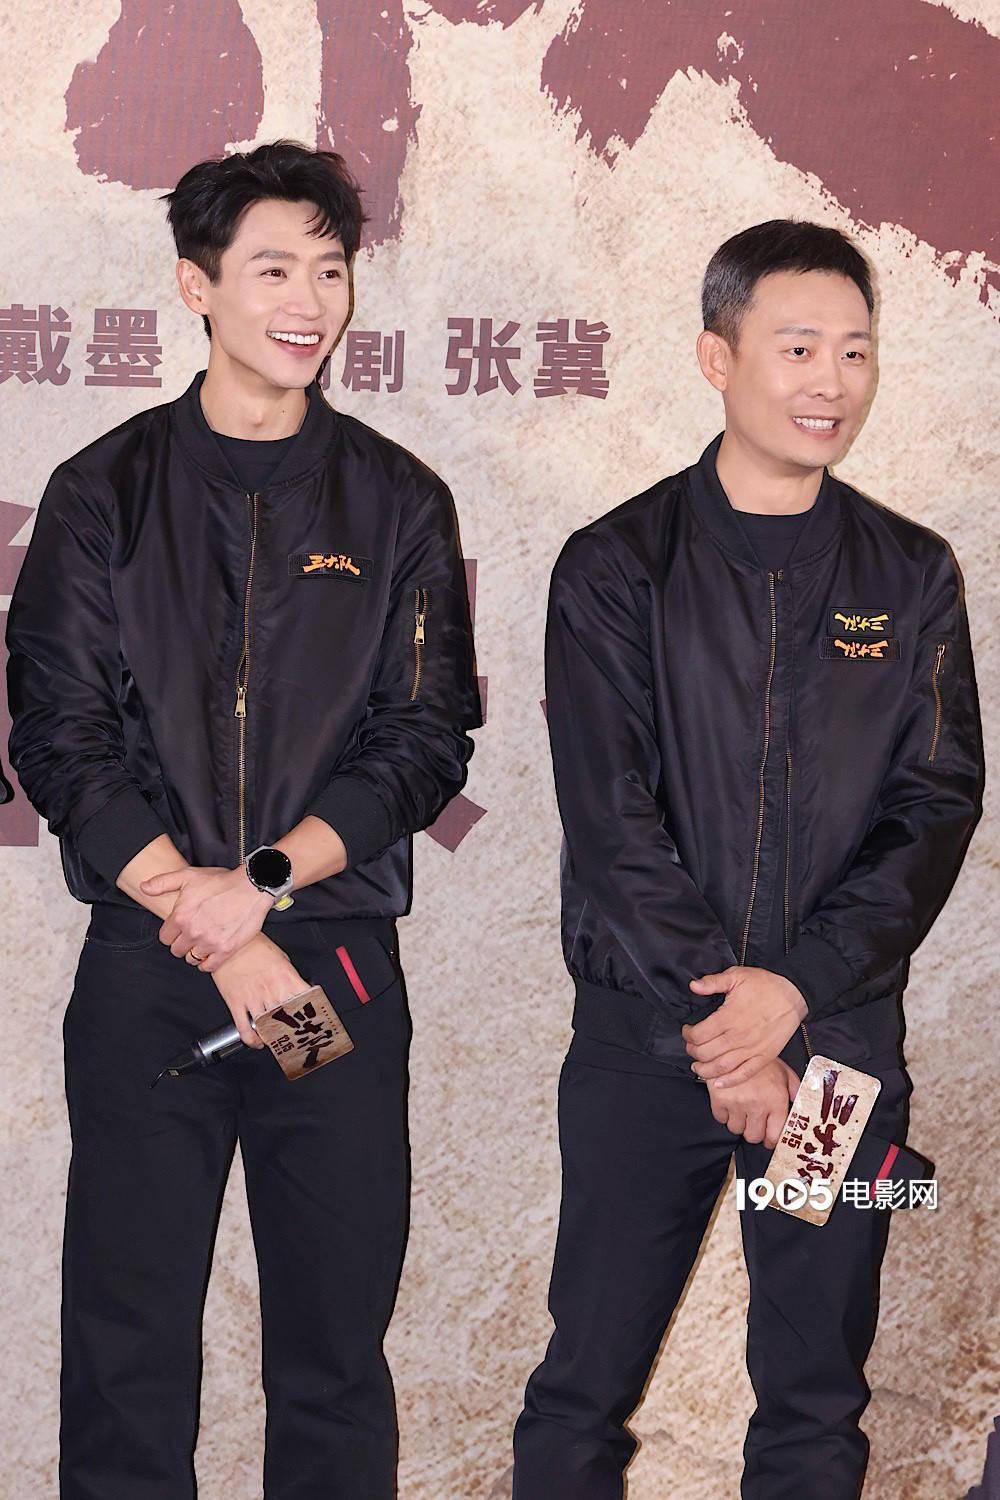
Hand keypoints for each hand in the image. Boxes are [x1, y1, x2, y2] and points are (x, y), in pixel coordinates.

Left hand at [140, 864, 274, 970]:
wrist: (251, 887)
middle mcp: (193, 932)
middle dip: (182, 943)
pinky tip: (211, 952)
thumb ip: (163, 882)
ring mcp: (209, 943)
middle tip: (193, 934)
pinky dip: (208, 962)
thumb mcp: (188, 876)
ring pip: (192, 959)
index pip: (165, 938)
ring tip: (203, 942)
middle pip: (177, 950)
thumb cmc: (221, 881)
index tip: (180, 929)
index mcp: (181, 916)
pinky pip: (208, 967)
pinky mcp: (226, 950)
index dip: (172, 933)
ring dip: (195, 952)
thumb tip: (144, 888)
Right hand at [209, 931, 307, 1047]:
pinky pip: (245, 1028)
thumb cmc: (255, 947)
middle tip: (296, 1036)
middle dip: (294, 1030)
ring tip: (277, 1040)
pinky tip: (257, 1041)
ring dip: (273, 1037)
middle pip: (289, 1019)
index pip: (306, 1000)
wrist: (231, 943)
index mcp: (286, 977)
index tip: (314, 1021)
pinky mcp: (236, 1003)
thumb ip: (289, 976)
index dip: (312, 1013)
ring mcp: (253, 998)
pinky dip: (251, 1039)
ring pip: (267, 1028)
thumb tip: (297, 989)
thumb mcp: (281, 957)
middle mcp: (272, 990)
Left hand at [682, 966, 807, 1087]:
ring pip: (721, 1067)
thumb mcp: (736, 976)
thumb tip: (693, 986)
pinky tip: (718, 1083)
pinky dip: (729, 1081)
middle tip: (691, 1047)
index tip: (687, 1031)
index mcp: (729, 1017)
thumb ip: (713, 982)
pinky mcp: (764, 1057)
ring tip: (697, 1067)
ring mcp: (752, 1049)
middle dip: (693, 1052)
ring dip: (705, 1070)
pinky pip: (744, 1074)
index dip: (688, 1034)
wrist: (793, 994)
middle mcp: (738, 1037)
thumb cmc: (766, 985)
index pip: (699, 1034)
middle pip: (706, 1053)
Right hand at [708, 1058, 799, 1147]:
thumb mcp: (783, 1071)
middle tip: (754, 1122)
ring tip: (741, 1108)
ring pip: (736, 1129)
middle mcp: (757, 1104)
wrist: (733, 1044)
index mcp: (776, 1099)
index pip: (774, 1135)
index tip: (768, 1138)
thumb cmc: (758, 1058)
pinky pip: (720, 1118)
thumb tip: (800, 1106)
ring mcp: (737, 1102)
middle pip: (753, 1137)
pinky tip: (729, 1102)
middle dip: (754, 1131)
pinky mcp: (719, 1098)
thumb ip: (794, 1090)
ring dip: (738, 1122)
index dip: (771, 1140)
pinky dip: (724, 1113)